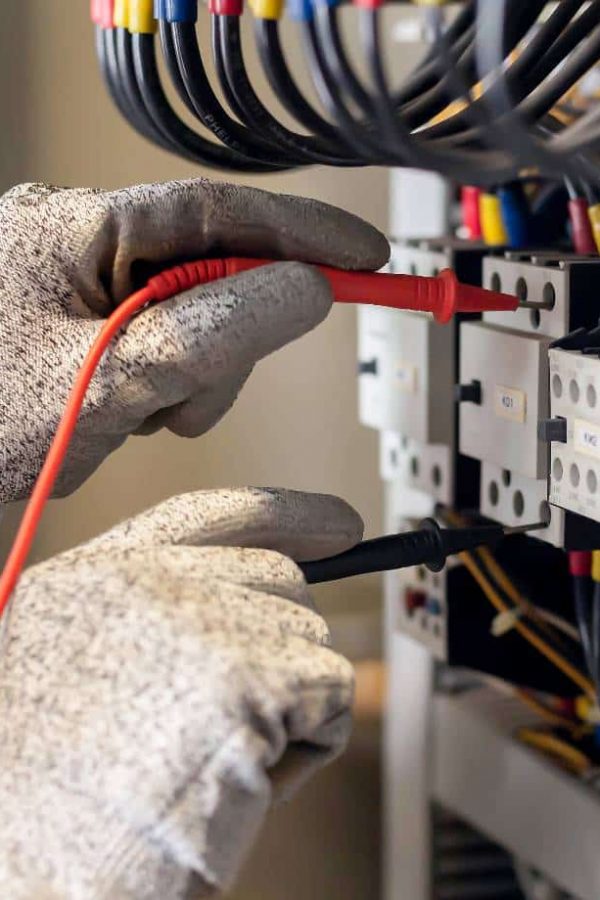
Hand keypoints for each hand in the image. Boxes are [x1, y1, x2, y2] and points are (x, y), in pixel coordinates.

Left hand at [0, 179, 387, 500]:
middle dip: (224, 342)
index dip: (300, 232)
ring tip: (138, 418)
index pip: (213, 211)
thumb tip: (303, 289)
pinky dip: (167, 388)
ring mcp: (84, 288)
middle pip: (211, 270)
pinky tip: (129, 413)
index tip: (365, 256)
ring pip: (195, 319)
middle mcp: (81, 245)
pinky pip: (164, 346)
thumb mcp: (99, 382)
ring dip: (191, 378)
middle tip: (187, 399)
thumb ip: (204, 335)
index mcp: (74, 229)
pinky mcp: (91, 327)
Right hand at [0, 487, 362, 899]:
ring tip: (216, 755)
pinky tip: (244, 776)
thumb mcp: (89, 671)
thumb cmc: (63, 801)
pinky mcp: (246, 674)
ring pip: (310, 635)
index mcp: (92, 578)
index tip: (340, 524)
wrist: (33, 874)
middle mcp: (141, 582)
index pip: (209, 516)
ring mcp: (194, 621)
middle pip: (280, 577)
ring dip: (288, 704)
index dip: (286, 515)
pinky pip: (331, 691)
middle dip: (281, 647)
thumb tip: (270, 597)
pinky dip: (309, 745)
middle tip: (237, 715)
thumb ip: (166, 616)